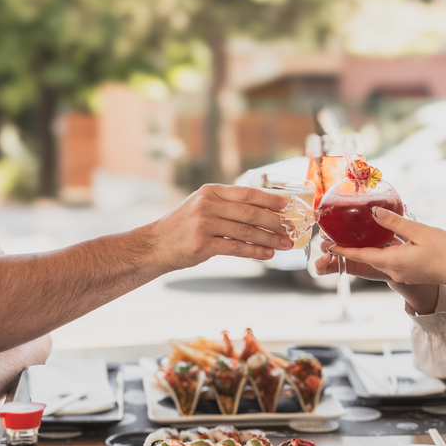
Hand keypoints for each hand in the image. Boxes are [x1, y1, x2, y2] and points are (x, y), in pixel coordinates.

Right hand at [148, 184, 292, 270]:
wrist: (154, 245)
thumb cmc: (182, 227)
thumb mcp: (201, 206)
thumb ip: (226, 206)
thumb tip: (263, 212)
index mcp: (210, 191)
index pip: (246, 193)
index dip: (270, 199)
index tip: (288, 205)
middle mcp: (207, 204)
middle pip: (249, 212)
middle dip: (274, 221)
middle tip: (291, 228)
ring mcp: (203, 224)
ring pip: (245, 231)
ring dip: (269, 239)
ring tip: (285, 244)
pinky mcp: (201, 244)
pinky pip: (235, 248)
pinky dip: (254, 251)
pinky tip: (267, 254)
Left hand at [328, 207, 445, 285]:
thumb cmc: (445, 251)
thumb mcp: (419, 231)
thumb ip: (395, 222)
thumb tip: (374, 212)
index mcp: (393, 261)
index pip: (361, 255)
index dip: (343, 250)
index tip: (327, 245)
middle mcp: (394, 270)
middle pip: (367, 259)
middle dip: (351, 249)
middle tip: (336, 238)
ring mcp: (402, 273)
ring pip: (379, 260)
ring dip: (366, 250)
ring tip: (356, 237)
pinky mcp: (410, 272)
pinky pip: (390, 261)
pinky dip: (381, 251)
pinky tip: (382, 241)